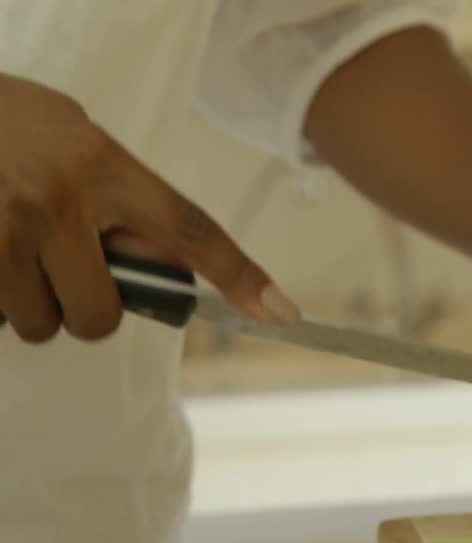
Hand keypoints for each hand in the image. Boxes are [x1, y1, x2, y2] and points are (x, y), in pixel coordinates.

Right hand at [0, 73, 297, 342]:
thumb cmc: (15, 126)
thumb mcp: (83, 145)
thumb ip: (126, 202)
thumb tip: (167, 269)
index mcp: (104, 169)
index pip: (189, 230)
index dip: (238, 275)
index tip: (281, 311)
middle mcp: (57, 203)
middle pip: (99, 315)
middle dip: (87, 309)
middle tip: (66, 273)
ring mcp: (3, 232)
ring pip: (39, 324)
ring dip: (31, 305)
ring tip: (16, 254)